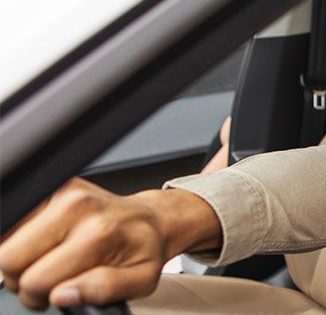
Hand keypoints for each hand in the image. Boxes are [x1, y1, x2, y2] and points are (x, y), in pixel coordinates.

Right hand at [0, 178, 219, 309]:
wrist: (152, 219)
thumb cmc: (145, 250)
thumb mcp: (140, 280)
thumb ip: (103, 290)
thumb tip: (63, 295)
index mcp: (98, 233)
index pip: (35, 279)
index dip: (41, 296)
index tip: (58, 293)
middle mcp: (77, 207)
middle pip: (11, 259)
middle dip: (26, 278)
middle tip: (53, 278)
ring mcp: (62, 193)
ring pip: (6, 240)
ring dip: (23, 257)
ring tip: (53, 259)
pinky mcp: (53, 187)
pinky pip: (14, 222)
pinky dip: (23, 238)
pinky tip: (49, 243)